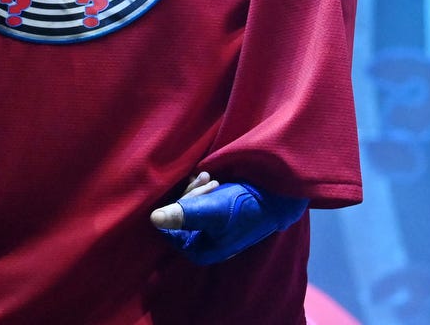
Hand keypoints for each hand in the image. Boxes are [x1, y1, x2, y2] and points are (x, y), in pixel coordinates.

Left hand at [150, 173, 308, 265]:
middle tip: (208, 179)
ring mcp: (209, 232)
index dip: (180, 206)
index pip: (171, 228)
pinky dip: (202, 191)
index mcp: (199, 251)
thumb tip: (153, 219)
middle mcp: (201, 244)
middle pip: (178, 217)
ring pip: (187, 208)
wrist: (276, 197)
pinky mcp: (216, 220)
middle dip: (191, 195)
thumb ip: (184, 213)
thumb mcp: (213, 208)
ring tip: (213, 179)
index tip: (199, 190)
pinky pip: (198, 205)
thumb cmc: (245, 206)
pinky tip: (213, 179)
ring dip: (197, 190)